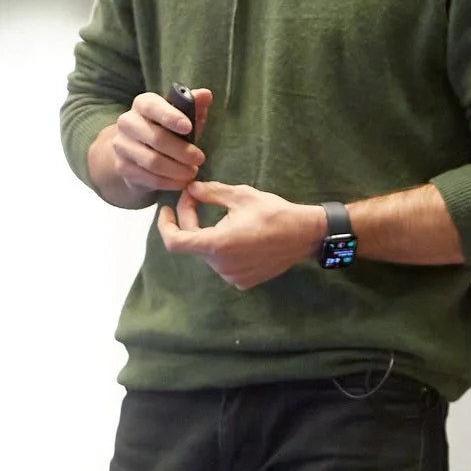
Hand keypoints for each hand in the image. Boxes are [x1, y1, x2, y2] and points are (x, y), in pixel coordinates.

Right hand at [93, 87, 209, 200]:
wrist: (137, 150)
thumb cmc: (166, 129)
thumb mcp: (181, 116)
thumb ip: (193, 105)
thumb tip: (206, 94)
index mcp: (142, 104)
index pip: (153, 106)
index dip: (170, 117)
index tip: (188, 127)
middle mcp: (127, 122)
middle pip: (156, 138)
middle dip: (182, 151)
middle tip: (200, 159)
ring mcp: (122, 146)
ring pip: (152, 161)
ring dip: (177, 169)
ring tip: (192, 172)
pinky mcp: (122, 167)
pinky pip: (148, 178)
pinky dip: (169, 182)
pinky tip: (181, 182)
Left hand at [157, 180, 325, 290]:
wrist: (305, 234)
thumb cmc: (274, 212)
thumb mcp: (240, 196)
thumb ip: (210, 193)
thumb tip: (192, 189)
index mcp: (217, 245)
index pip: (175, 242)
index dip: (165, 226)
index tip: (167, 210)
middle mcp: (221, 266)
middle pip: (193, 242)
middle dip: (191, 219)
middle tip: (199, 196)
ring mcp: (232, 276)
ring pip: (208, 253)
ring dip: (209, 233)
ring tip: (225, 216)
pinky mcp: (243, 281)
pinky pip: (223, 263)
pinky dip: (223, 248)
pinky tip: (239, 234)